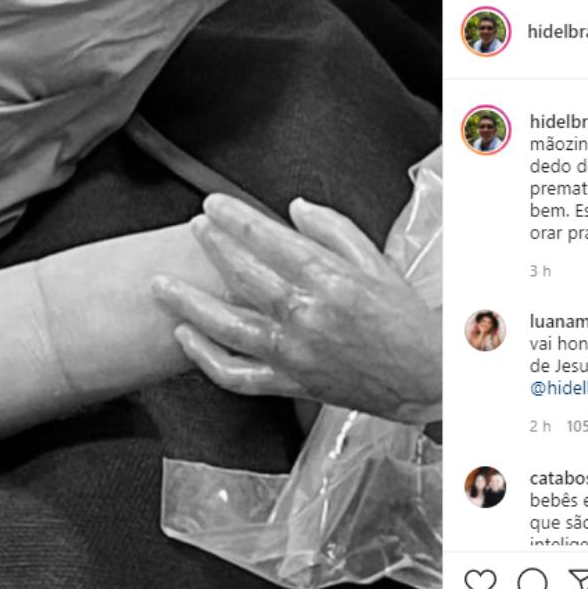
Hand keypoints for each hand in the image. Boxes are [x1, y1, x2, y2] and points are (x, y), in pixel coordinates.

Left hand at [151, 194, 440, 424]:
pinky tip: (186, 337)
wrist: (425, 378)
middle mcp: (306, 317)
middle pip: (243, 277)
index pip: (269, 241)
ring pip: (228, 328)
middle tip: (193, 228)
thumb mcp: (377, 263)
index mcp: (330, 281)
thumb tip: (294, 208)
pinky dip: (206, 359)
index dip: (235, 219)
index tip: (213, 205)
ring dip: (189, 304)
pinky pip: (237, 375)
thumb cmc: (404, 321)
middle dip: (211, 248)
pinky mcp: (290, 384)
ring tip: (162, 285)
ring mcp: (295, 355)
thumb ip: (334, 230)